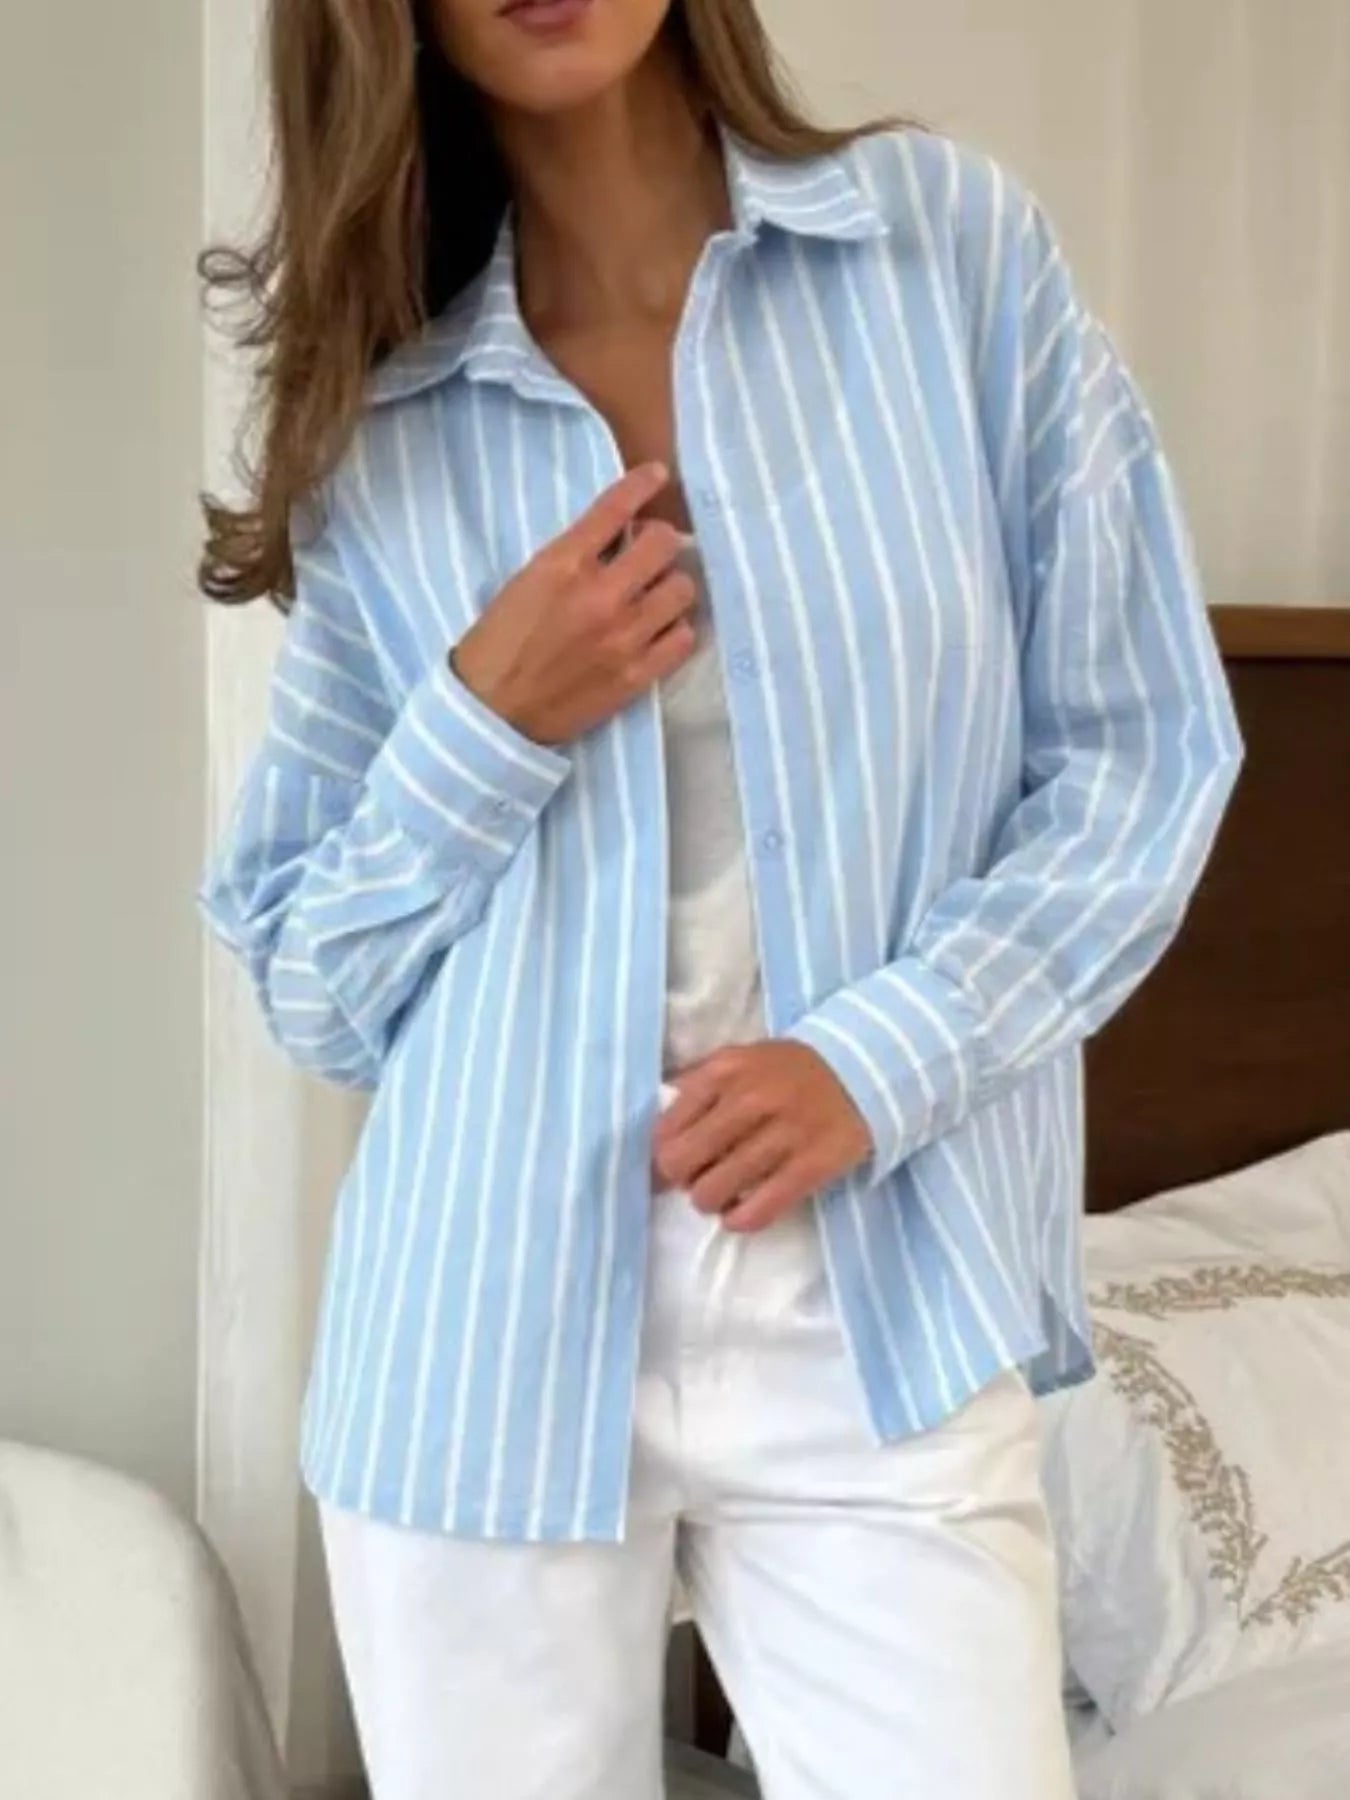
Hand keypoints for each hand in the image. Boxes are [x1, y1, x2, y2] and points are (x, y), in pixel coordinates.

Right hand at [451, 463, 695, 745]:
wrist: (492, 711)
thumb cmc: (499, 643)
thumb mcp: (525, 581)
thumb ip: (572, 556)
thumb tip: (616, 538)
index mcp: (563, 564)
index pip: (617, 507)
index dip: (643, 483)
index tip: (656, 475)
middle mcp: (601, 595)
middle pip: (663, 544)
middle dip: (658, 541)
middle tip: (648, 553)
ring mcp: (624, 637)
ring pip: (682, 589)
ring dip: (670, 586)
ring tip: (655, 595)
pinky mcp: (637, 675)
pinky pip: (683, 638)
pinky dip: (675, 629)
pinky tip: (659, 630)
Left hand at [653, 1042, 872, 1232]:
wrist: (859, 1073)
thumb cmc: (786, 1072)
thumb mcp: (738, 1061)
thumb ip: (697, 1086)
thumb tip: (658, 1131)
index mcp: (724, 1071)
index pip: (666, 1128)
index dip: (661, 1154)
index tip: (671, 1165)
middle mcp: (749, 1099)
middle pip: (681, 1162)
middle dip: (680, 1180)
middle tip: (695, 1180)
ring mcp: (782, 1134)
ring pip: (713, 1191)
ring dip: (708, 1201)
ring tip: (720, 1196)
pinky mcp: (811, 1166)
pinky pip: (758, 1210)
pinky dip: (739, 1220)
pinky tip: (739, 1214)